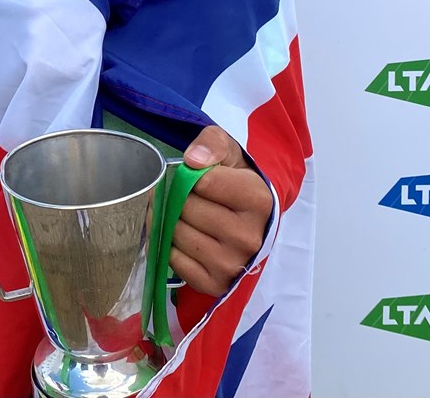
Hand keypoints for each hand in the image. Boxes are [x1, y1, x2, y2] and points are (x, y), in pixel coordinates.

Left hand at [170, 126, 272, 296]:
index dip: (192, 176)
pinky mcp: (216, 284)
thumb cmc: (236, 182)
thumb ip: (212, 144)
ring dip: (171, 222)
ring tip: (184, 216)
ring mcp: (233, 264)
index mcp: (258, 201)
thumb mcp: (230, 152)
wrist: (250, 220)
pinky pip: (175, 261)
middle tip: (187, 197)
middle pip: (187, 209)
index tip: (198, 178)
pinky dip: (171, 247)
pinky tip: (185, 238)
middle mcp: (249, 236)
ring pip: (177, 235)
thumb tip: (192, 161)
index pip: (203, 182)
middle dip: (180, 198)